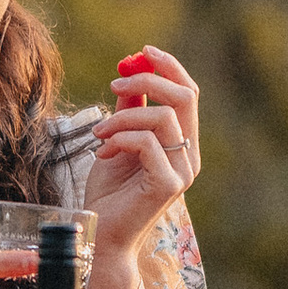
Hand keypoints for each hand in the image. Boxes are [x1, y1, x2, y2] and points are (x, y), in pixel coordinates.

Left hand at [85, 47, 200, 288]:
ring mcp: (181, 172)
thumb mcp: (117, 141)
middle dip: (149, 81)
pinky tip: (103, 150)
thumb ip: (128, 112)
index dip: (169, 67)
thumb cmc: (109, 194)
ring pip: (163, 118)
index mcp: (181, 144)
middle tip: (116, 83)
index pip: (188, 94)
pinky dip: (121, 137)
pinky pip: (149, 143)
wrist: (100, 236)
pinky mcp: (167, 186)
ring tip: (98, 131)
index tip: (141, 52)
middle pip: (185, 98)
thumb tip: (130, 78)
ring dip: (123, 116)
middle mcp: (188, 156)